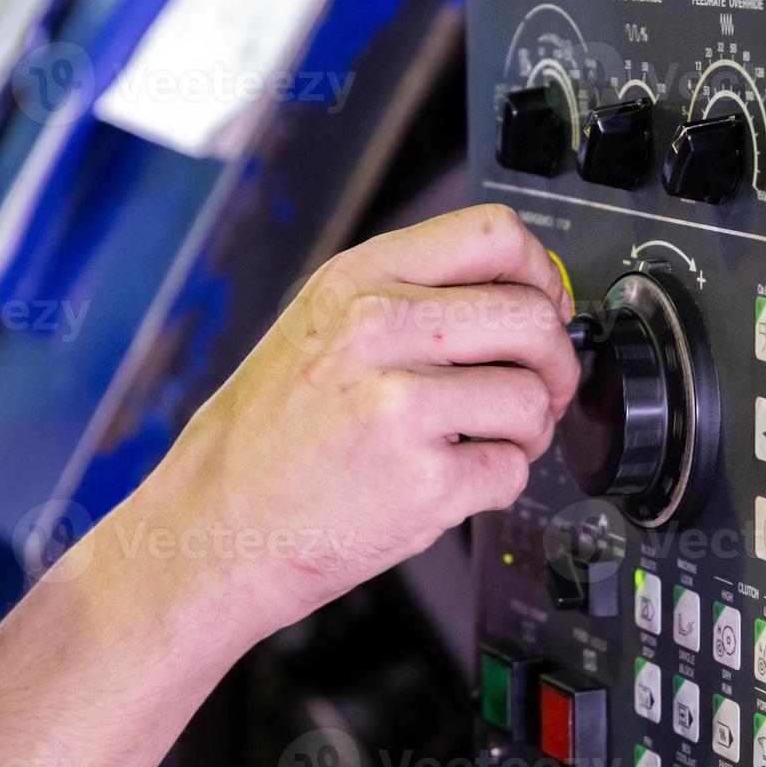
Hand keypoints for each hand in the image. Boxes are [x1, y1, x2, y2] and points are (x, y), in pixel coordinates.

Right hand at [130, 203, 578, 637]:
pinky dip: (497, 483)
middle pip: (532, 318)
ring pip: (533, 399)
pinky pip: (513, 471)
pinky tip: (452, 481)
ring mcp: (402, 407)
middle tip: (540, 388)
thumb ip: (410, 297)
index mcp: (359, 282)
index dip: (540, 274)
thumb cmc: (266, 439)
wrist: (211, 531)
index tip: (545, 306)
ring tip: (485, 442)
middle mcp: (380, 331)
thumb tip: (517, 289)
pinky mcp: (424, 483)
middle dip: (554, 362)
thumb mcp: (318, 328)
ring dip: (528, 430)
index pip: (494, 235)